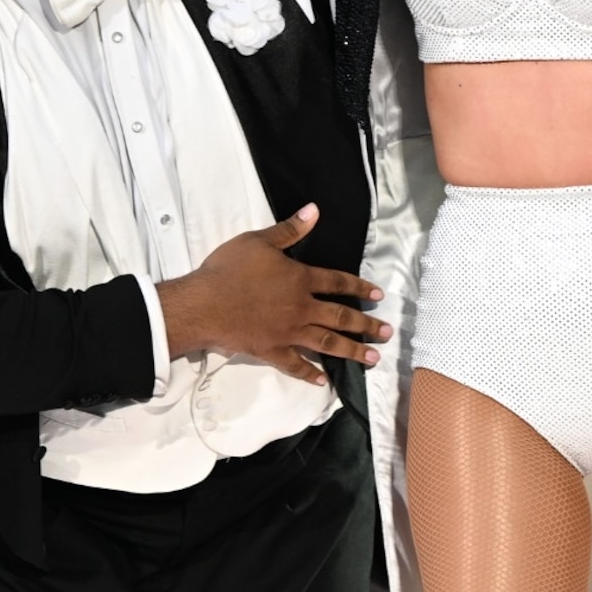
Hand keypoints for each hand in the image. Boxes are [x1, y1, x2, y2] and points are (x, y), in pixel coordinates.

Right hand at [157, 204, 389, 384]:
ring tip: (372, 358)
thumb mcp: (259, 241)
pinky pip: (295, 365)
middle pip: (341, 317)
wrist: (203, 304)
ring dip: (352, 351)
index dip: (360, 288)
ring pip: (327, 343)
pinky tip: (324, 380)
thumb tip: (314, 210)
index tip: (378, 296)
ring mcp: (288, 333)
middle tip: (387, 334)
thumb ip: (290, 229)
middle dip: (367, 325)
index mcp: (301, 280)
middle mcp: (301, 308)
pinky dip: (310, 373)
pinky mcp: (271, 351)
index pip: (338, 283)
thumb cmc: (230, 269)